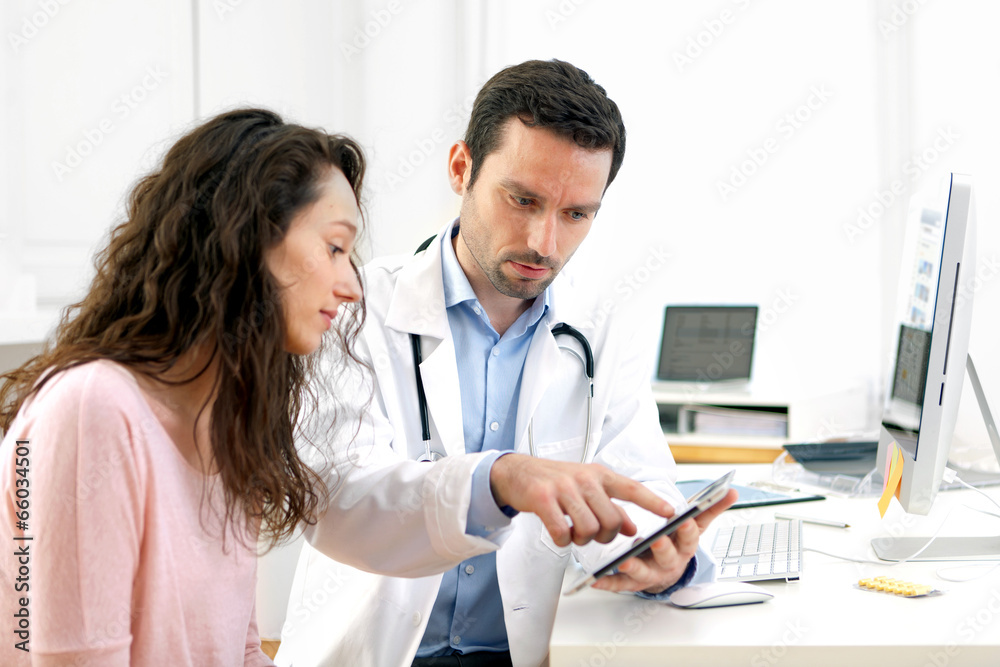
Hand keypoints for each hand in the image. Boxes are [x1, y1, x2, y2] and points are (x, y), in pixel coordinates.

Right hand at [489, 454, 674, 546]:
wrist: (516, 472)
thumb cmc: (555, 481)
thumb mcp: (587, 488)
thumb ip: (611, 505)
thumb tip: (633, 527)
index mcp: (599, 474)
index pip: (632, 488)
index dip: (652, 501)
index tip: (671, 513)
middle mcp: (585, 479)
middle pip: (611, 521)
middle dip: (605, 536)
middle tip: (592, 533)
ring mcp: (564, 488)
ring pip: (589, 529)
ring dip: (582, 540)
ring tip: (573, 532)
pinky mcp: (544, 498)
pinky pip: (563, 533)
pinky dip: (563, 541)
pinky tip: (558, 533)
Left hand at [592, 488, 738, 593]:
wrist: (666, 569)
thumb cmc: (678, 542)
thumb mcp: (696, 525)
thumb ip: (711, 508)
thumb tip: (732, 490)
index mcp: (684, 546)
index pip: (689, 538)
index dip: (687, 531)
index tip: (683, 521)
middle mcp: (668, 562)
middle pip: (667, 557)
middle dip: (662, 548)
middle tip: (656, 539)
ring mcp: (650, 573)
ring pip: (644, 573)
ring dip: (634, 567)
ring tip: (624, 561)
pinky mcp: (632, 582)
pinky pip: (620, 584)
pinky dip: (609, 582)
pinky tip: (597, 580)